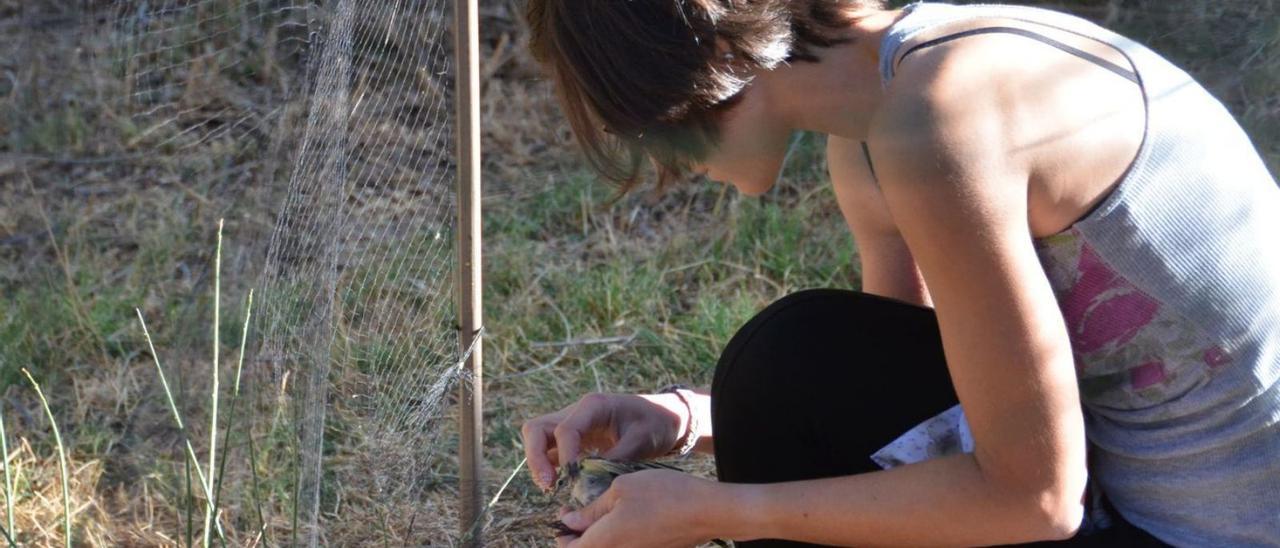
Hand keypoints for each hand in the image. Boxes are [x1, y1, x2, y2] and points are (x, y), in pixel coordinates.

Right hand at [522, 393, 684, 489]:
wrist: (663, 417)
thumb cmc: (654, 423)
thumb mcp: (642, 439)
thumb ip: (617, 458)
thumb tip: (591, 482)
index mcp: (593, 405)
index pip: (565, 429)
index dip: (566, 456)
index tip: (574, 479)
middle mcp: (576, 413)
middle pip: (537, 429)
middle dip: (536, 457)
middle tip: (548, 484)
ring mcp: (571, 425)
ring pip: (538, 440)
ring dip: (538, 463)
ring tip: (550, 488)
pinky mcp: (573, 440)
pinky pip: (550, 451)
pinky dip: (549, 467)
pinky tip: (560, 485)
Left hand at [555, 469, 721, 547]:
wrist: (708, 512)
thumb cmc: (664, 495)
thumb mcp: (622, 490)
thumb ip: (592, 509)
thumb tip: (569, 521)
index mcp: (604, 542)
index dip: (562, 535)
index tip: (565, 512)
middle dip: (576, 537)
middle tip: (580, 512)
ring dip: (597, 538)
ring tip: (603, 512)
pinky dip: (615, 539)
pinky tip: (622, 519)